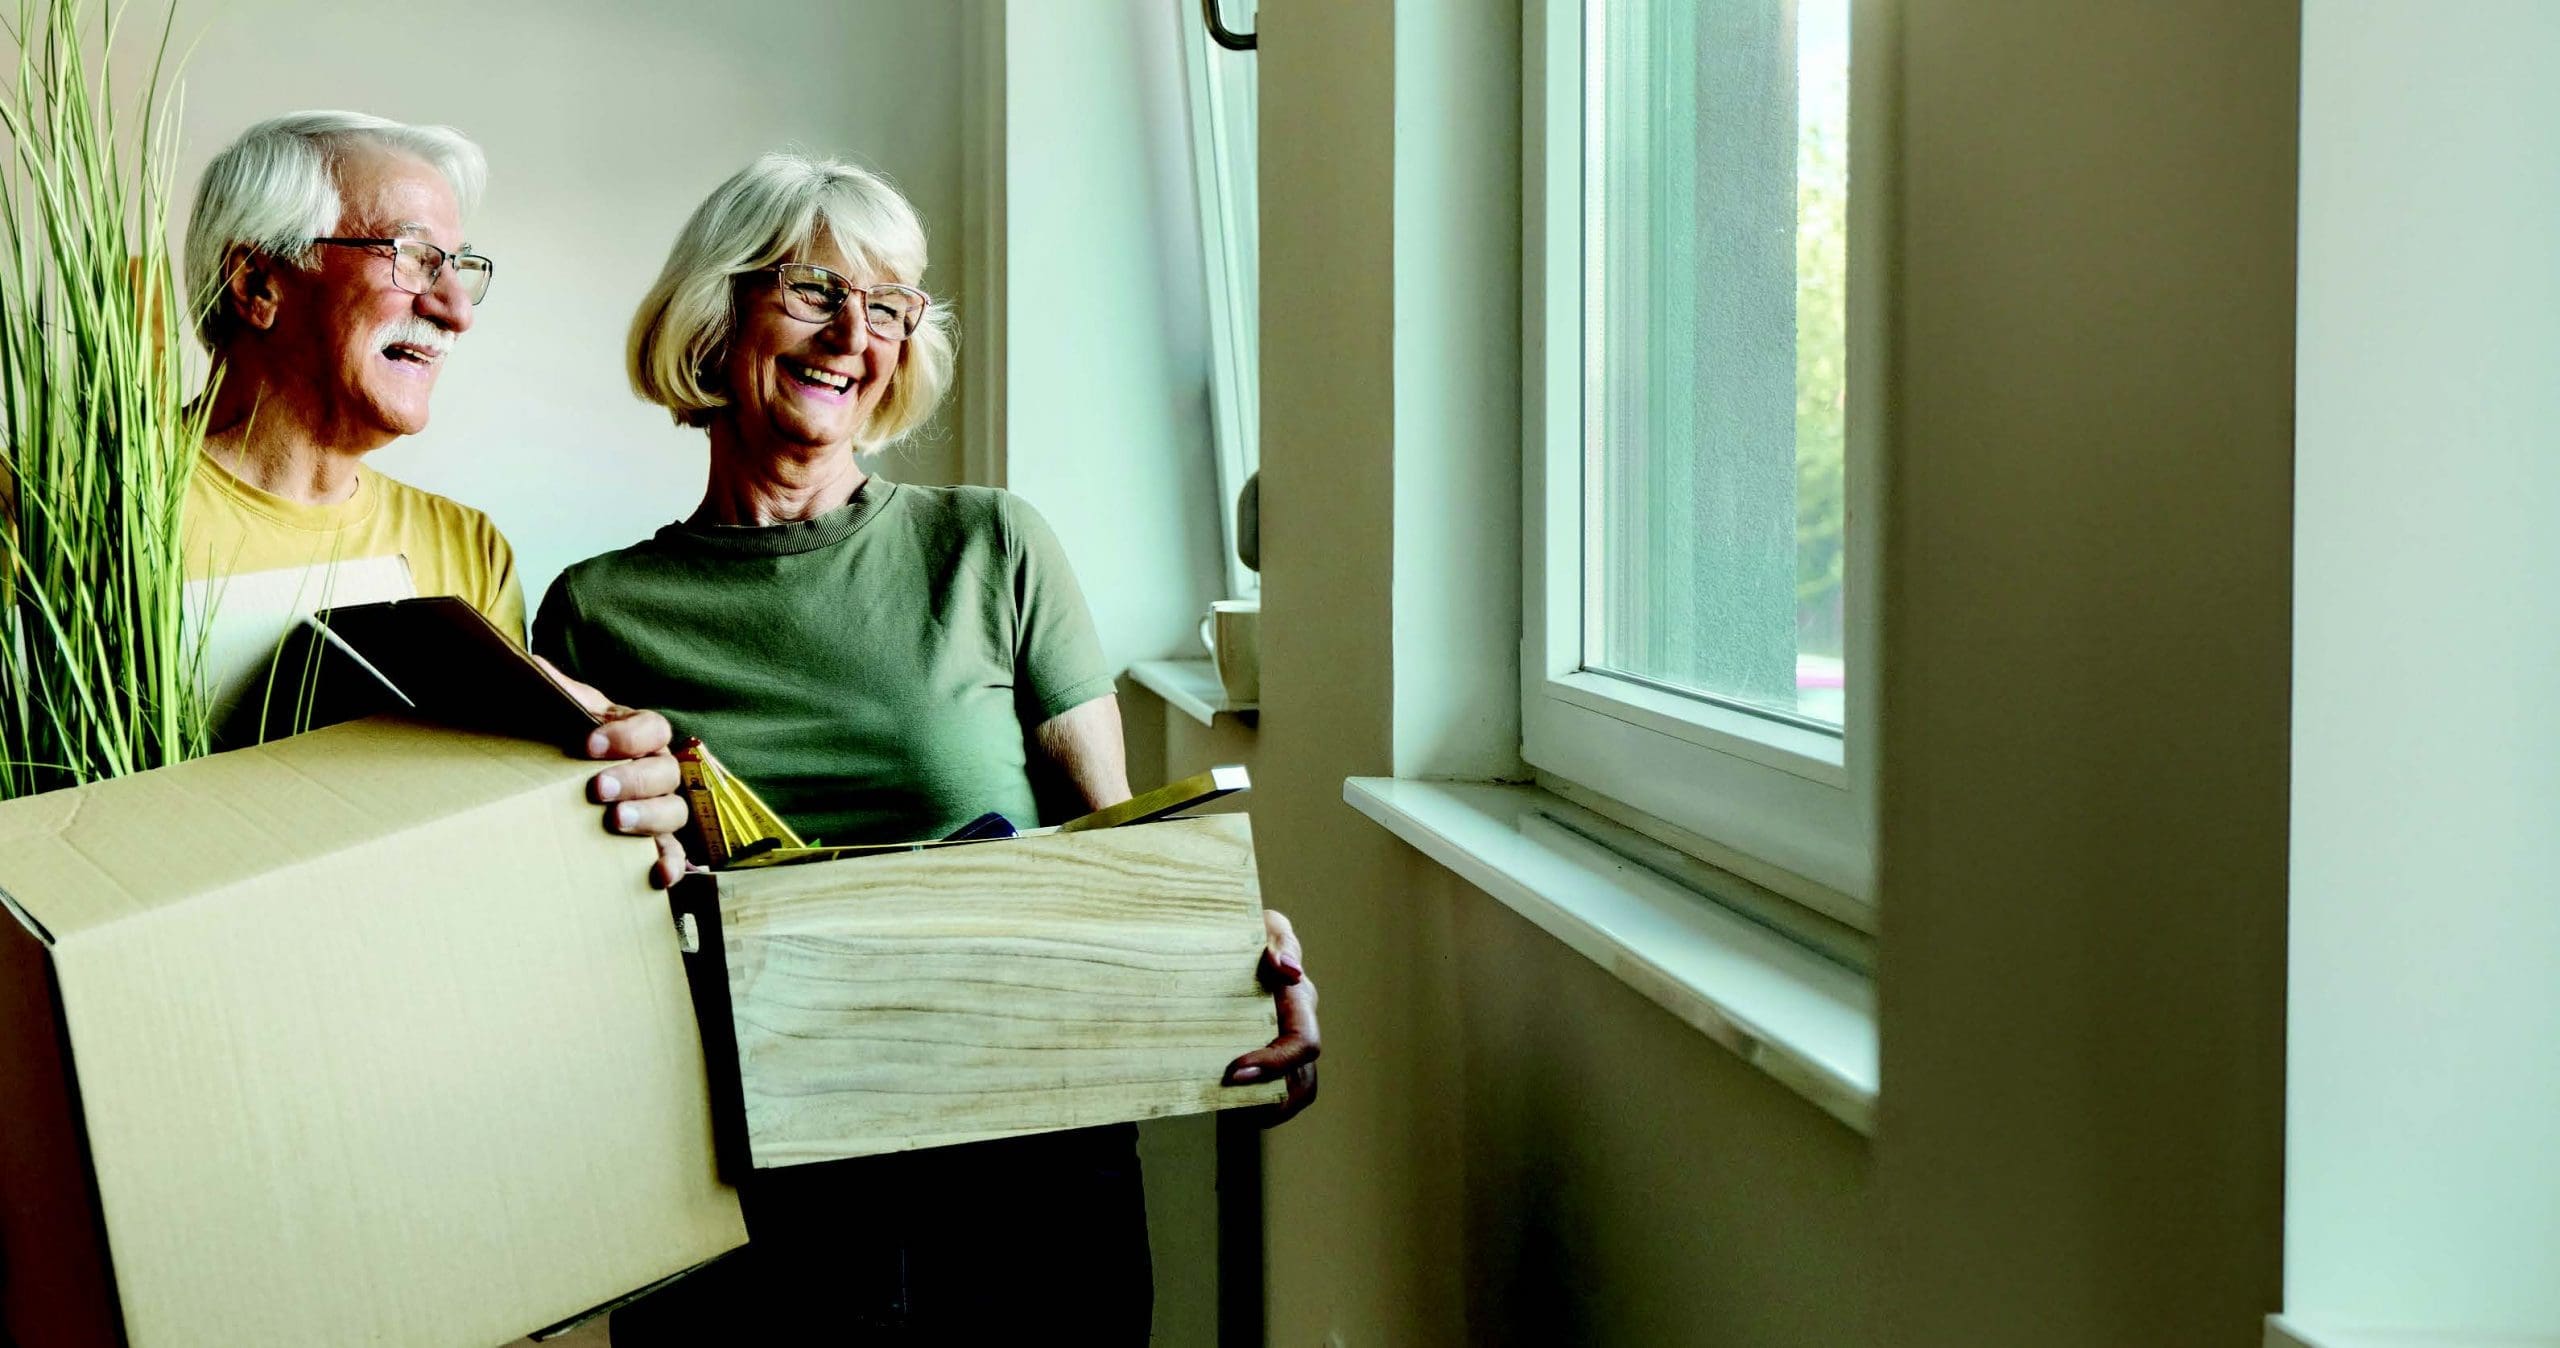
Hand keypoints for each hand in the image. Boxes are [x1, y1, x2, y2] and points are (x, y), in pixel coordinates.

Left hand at [538, 656, 691, 888]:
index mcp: (640, 734)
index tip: (588, 746)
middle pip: (667, 772)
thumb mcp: (568, 714)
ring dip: (650, 818)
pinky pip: (676, 852)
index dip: (627, 737)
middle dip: (634, 780)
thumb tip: (533, 665)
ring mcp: (660, 805)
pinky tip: (657, 873)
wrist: (569, 772)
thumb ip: (557, 691)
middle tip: (597, 788)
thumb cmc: (574, 742)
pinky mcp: (656, 841)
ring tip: (616, 822)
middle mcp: (657, 768)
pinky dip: (672, 863)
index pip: (653, 728)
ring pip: (676, 810)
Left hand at [1223, 908, 1319, 1126]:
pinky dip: (1252, 1110)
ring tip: (1226, 1108)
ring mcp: (1284, 1051)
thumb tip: (1289, 971)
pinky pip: (1271, 1102)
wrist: (1219, 950)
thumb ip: (1276, 941)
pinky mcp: (1266, 1067)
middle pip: (1301, 1084)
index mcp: (1299, 1001)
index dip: (1275, 1064)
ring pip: (1289, 1098)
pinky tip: (1224, 1104)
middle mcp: (1298, 1031)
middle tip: (1228, 1100)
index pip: (1303, 1043)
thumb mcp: (1260, 926)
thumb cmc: (1245, 934)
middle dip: (1269, 1100)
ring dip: (1262, 1110)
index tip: (1234, 1071)